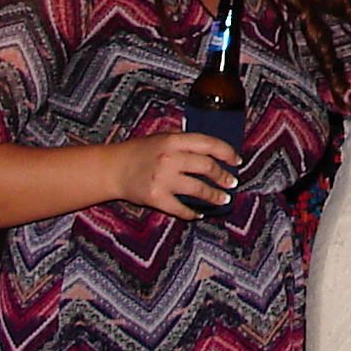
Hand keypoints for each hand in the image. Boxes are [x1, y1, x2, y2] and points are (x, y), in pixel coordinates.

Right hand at [112, 133, 240, 220]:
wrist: (114, 168)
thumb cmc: (141, 152)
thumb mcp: (162, 138)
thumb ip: (185, 143)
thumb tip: (215, 152)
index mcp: (173, 140)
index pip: (209, 144)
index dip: (227, 152)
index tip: (237, 161)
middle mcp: (169, 158)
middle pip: (207, 167)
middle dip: (224, 176)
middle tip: (232, 182)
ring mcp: (163, 179)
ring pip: (199, 190)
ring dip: (215, 196)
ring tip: (223, 199)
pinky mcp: (156, 198)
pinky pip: (181, 209)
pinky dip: (193, 213)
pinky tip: (199, 213)